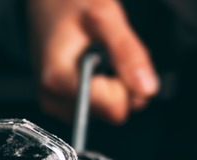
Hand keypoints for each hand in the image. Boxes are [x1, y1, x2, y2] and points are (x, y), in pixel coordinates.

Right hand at [27, 0, 158, 123]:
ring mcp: (57, 105)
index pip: (114, 109)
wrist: (48, 1)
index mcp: (57, 80)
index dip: (126, 83)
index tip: (114, 55)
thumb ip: (127, 51)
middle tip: (108, 50)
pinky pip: (101, 107)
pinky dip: (106, 86)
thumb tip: (148, 89)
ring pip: (109, 111)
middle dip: (122, 83)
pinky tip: (93, 64)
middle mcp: (53, 99)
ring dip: (114, 83)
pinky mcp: (64, 105)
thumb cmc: (71, 2)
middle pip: (113, 112)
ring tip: (98, 54)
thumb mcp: (104, 15)